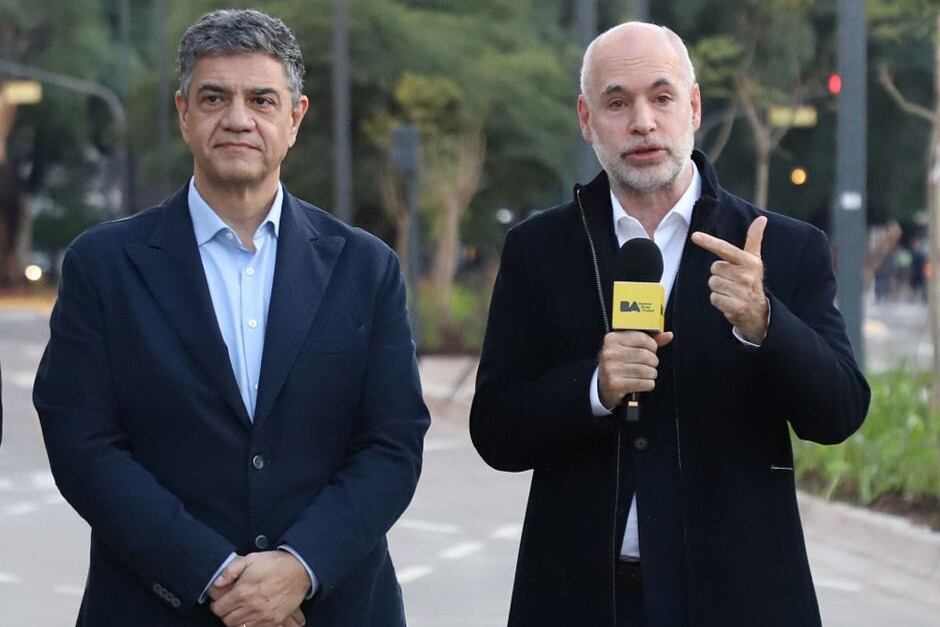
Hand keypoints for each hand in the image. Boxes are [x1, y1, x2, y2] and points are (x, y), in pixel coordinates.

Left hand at [210, 552, 309, 626]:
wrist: (300, 570)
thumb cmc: (275, 563)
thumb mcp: (251, 559)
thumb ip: (231, 570)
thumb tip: (217, 583)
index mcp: (243, 592)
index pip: (219, 609)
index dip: (217, 604)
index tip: (221, 600)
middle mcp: (252, 607)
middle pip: (227, 620)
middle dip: (226, 613)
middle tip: (231, 605)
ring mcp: (263, 616)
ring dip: (237, 620)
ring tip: (241, 610)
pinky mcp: (274, 621)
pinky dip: (250, 624)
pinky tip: (252, 615)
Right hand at [597, 330, 673, 408]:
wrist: (603, 385)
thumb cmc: (618, 364)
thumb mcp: (629, 347)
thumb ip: (648, 340)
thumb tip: (668, 335)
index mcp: (612, 339)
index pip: (642, 338)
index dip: (652, 345)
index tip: (651, 350)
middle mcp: (610, 353)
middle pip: (645, 355)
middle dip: (653, 361)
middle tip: (649, 364)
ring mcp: (611, 369)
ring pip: (646, 370)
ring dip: (651, 374)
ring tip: (645, 374)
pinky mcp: (615, 384)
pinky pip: (644, 383)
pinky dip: (648, 384)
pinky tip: (642, 382)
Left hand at [690, 216, 768, 343]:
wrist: (759, 312)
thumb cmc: (752, 281)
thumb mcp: (754, 260)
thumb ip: (754, 239)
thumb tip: (762, 218)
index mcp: (749, 262)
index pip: (725, 249)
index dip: (710, 242)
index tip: (695, 236)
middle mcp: (746, 276)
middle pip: (714, 268)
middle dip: (720, 275)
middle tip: (733, 281)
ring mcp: (741, 292)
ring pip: (712, 283)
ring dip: (718, 288)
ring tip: (731, 292)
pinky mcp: (735, 306)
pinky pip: (713, 298)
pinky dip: (718, 301)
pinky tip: (729, 302)